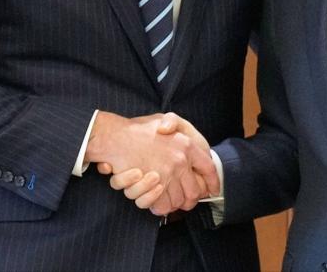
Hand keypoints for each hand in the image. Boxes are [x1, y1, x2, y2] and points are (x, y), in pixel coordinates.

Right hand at [85, 112, 217, 212]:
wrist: (113, 136)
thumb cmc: (136, 128)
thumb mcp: (161, 118)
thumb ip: (175, 124)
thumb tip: (183, 142)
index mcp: (186, 144)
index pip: (209, 168)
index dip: (213, 181)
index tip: (212, 189)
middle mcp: (180, 161)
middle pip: (195, 191)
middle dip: (191, 199)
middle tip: (186, 200)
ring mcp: (167, 175)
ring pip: (179, 201)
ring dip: (175, 204)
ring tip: (170, 200)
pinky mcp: (153, 187)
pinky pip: (164, 205)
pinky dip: (161, 207)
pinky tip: (158, 202)